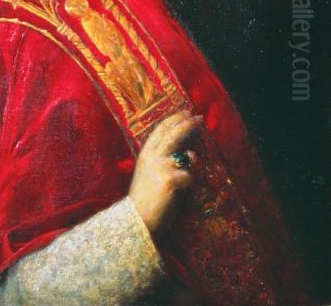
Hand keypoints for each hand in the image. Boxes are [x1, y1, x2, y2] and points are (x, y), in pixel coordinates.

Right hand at [128, 111, 201, 233]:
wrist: (136, 220)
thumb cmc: (145, 200)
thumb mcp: (150, 174)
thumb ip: (164, 162)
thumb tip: (189, 153)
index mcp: (145, 154)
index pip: (160, 130)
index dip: (173, 120)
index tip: (184, 113)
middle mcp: (152, 156)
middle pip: (173, 134)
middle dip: (187, 124)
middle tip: (198, 117)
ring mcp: (161, 166)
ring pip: (186, 155)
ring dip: (193, 161)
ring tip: (192, 166)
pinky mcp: (170, 179)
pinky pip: (189, 177)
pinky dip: (189, 184)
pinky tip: (181, 192)